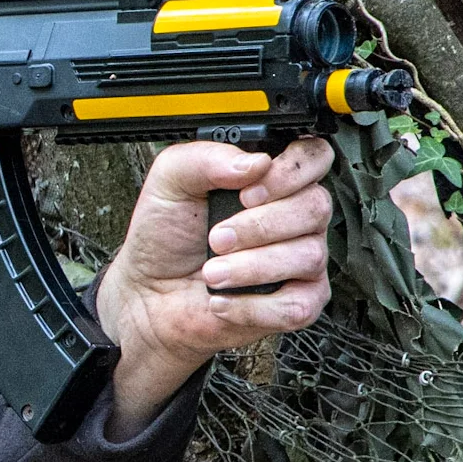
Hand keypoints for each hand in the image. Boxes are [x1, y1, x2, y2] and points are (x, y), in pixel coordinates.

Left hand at [94, 138, 334, 437]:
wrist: (145, 302)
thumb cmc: (159, 244)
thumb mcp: (165, 183)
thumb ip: (202, 156)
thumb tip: (253, 160)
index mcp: (271, 181)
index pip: (318, 155)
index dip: (294, 166)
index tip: (252, 182)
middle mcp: (294, 220)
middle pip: (318, 205)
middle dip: (262, 220)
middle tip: (218, 234)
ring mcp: (302, 265)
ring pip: (311, 252)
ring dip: (251, 261)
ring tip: (211, 269)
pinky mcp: (296, 306)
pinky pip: (301, 298)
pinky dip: (257, 299)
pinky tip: (226, 296)